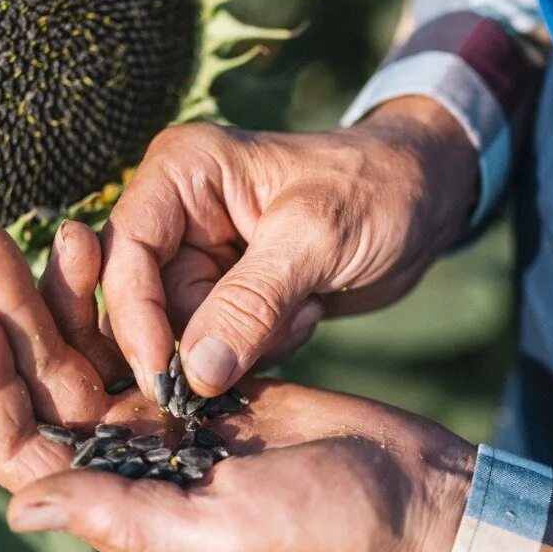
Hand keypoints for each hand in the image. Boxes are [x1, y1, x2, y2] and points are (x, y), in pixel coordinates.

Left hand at [0, 219, 476, 551]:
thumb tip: (19, 508)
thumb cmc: (325, 531)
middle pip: (43, 380)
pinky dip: (119, 291)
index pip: (20, 443)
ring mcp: (163, 418)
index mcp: (118, 500)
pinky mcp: (202, 381)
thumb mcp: (224, 530)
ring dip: (60, 291)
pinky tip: (109, 241)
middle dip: (10, 308)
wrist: (408, 499)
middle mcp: (127, 459)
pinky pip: (140, 329)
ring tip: (54, 224)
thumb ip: (125, 517)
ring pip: (88, 347)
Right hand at [102, 96, 476, 397]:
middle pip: (147, 304)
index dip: (135, 319)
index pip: (125, 255)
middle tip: (274, 332)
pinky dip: (263, 347)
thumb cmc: (377, 190)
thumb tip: (194, 373)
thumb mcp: (317, 238)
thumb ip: (252, 303)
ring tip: (303, 308)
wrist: (427, 199)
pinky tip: (307, 313)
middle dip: (206, 338)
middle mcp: (176, 214)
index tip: (165, 378)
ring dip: (246, 344)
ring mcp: (201, 257)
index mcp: (180, 173)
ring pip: (185, 336)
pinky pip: (219, 348)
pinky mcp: (228, 296)